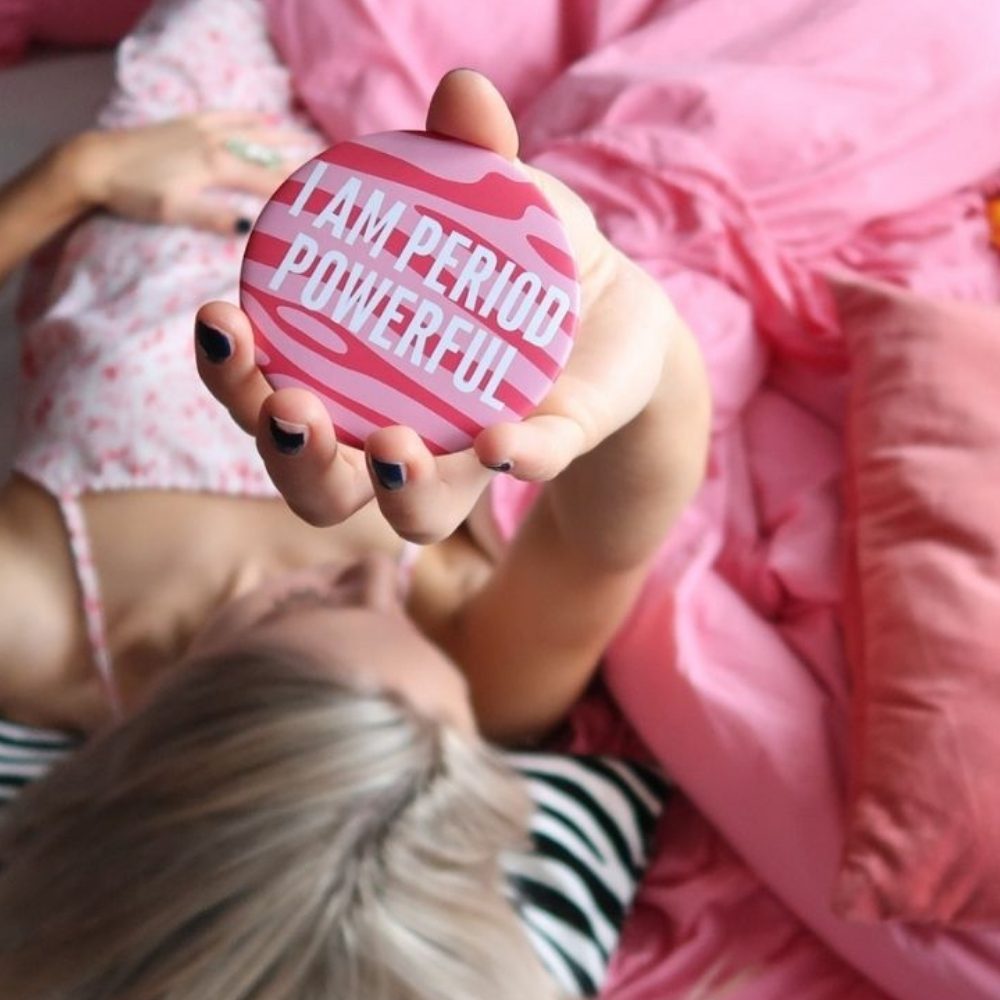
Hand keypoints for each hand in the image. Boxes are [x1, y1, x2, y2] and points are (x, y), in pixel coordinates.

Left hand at [64, 112, 319, 234]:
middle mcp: (217, 143)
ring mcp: (203, 131)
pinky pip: (229, 117)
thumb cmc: (134, 192)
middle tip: (330, 174)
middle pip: (268, 155)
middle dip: (300, 165)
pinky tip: (263, 120)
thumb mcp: (173, 210)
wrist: (95, 162)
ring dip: (283, 140)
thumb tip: (251, 229)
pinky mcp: (189, 125)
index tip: (326, 204)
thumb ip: (213, 218)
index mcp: (217, 166)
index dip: (299, 193)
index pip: (268, 183)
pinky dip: (251, 119)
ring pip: (254, 133)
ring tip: (309, 145)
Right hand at [196, 70, 678, 540]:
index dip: (231, 375)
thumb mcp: (495, 200)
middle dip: (288, 454)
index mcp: (354, 377)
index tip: (218, 320)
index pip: (270, 392)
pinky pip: (525, 468)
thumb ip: (468, 155)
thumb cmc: (519, 261)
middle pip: (316, 480)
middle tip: (287, 405)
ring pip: (407, 513)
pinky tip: (502, 440)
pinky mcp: (543, 450)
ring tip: (390, 448)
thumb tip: (461, 93)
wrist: (614, 313)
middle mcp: (396, 437)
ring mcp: (468, 459)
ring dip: (388, 487)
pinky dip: (513, 457)